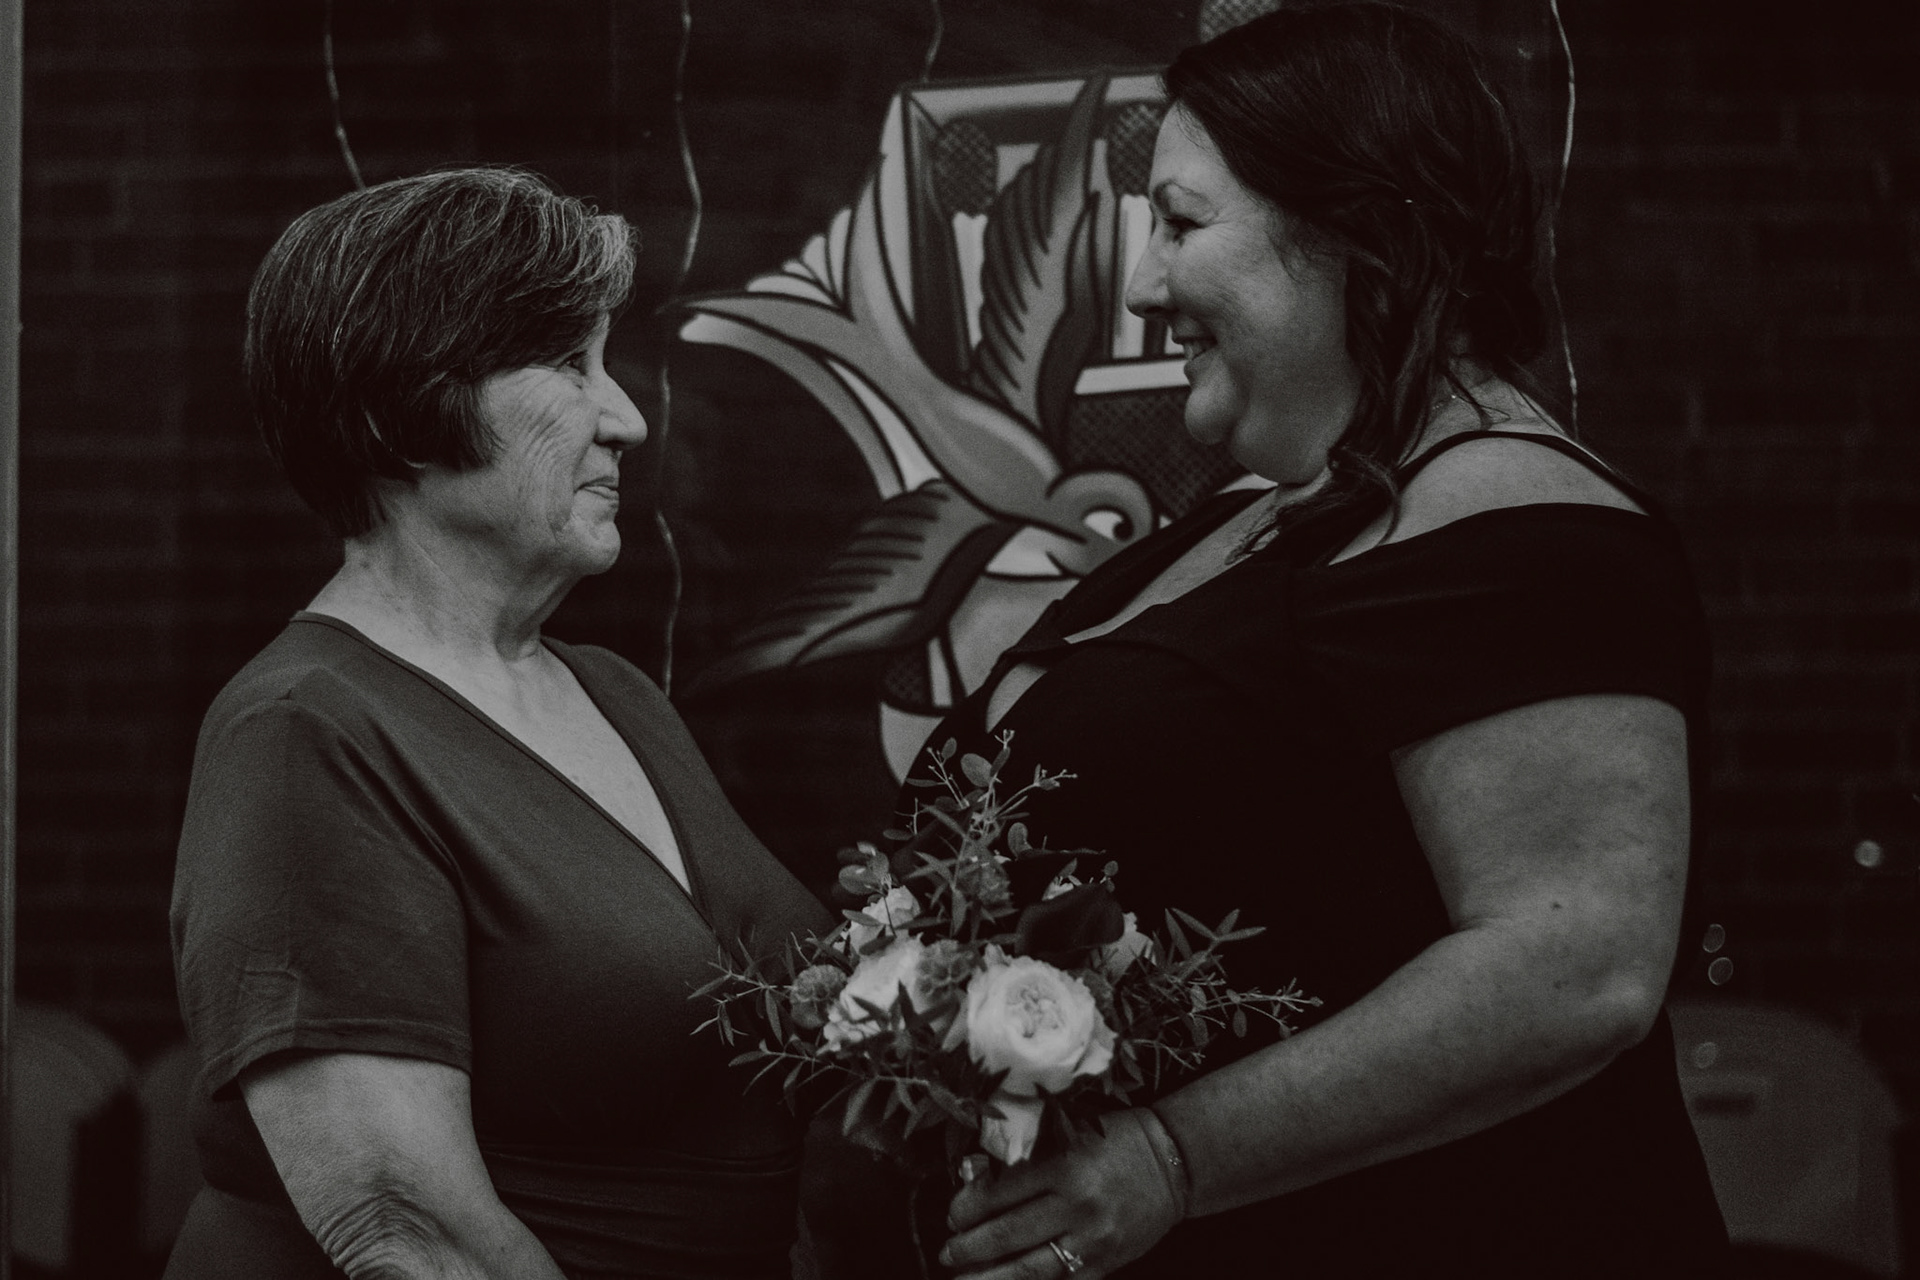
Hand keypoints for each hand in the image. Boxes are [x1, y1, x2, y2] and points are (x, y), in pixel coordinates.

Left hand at [940, 1110, 1182, 1278]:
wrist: (1173, 1162)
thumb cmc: (1116, 1139)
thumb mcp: (1071, 1131)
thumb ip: (1029, 1153)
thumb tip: (976, 1179)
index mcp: (1064, 1164)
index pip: (1000, 1191)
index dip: (968, 1207)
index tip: (952, 1214)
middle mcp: (1077, 1204)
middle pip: (1007, 1233)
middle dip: (969, 1247)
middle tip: (947, 1252)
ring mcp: (1092, 1239)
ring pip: (1029, 1268)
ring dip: (989, 1278)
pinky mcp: (1106, 1263)